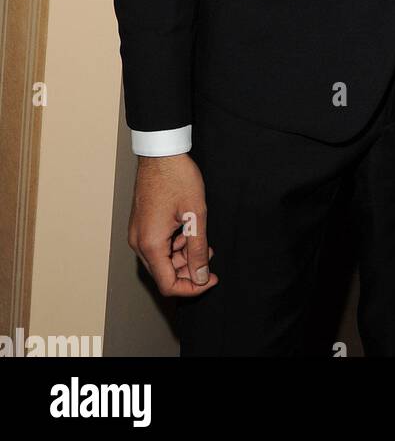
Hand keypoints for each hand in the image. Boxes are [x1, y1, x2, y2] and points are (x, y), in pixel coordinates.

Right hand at [128, 154, 217, 296]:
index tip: (210, 279)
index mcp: (150, 244)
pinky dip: (175, 245)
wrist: (161, 153)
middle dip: (189, 270)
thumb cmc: (177, 178)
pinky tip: (189, 231)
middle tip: (209, 255)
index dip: (191, 287)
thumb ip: (198, 250)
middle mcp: (139, 242)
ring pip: (161, 260)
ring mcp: (137, 233)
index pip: (168, 284)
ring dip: (183, 256)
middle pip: (164, 274)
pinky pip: (157, 246)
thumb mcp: (196, 215)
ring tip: (202, 241)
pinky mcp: (141, 225)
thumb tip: (201, 277)